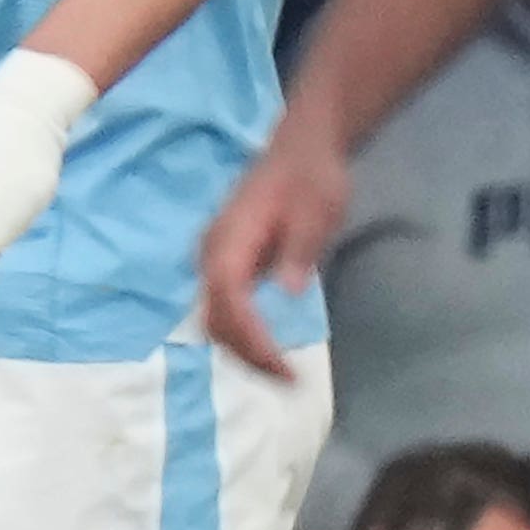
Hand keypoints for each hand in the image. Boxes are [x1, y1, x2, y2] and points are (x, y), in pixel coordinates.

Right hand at [203, 118, 349, 379]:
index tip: (282, 367)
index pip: (229, 298)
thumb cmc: (311, 178)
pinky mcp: (226, 262)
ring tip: (279, 370)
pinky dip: (241, 332)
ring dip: (241, 348)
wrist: (300, 149)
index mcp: (230, 239)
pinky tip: (267, 345)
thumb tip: (287, 292)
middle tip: (288, 380)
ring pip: (214, 315)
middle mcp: (212, 252)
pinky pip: (223, 306)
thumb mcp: (317, 211)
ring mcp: (215, 258)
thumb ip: (299, 250)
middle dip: (246, 354)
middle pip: (214, 315)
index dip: (251, 337)